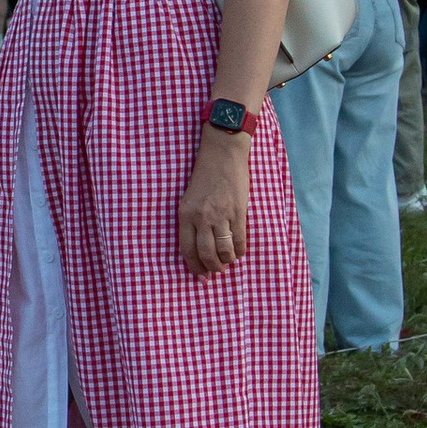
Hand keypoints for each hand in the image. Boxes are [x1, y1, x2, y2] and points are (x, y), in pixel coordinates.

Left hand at [176, 132, 250, 276]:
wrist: (223, 152)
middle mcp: (201, 217)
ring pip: (223, 250)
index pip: (187, 249)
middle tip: (217, 272)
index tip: (200, 275)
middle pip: (205, 254)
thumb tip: (200, 245)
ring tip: (228, 262)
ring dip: (227, 261)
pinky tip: (239, 252)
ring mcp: (221, 214)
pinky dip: (240, 250)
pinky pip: (239, 239)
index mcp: (185, 214)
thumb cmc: (206, 174)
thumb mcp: (190, 197)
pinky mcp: (238, 211)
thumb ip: (193, 220)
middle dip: (212, 268)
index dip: (194, 266)